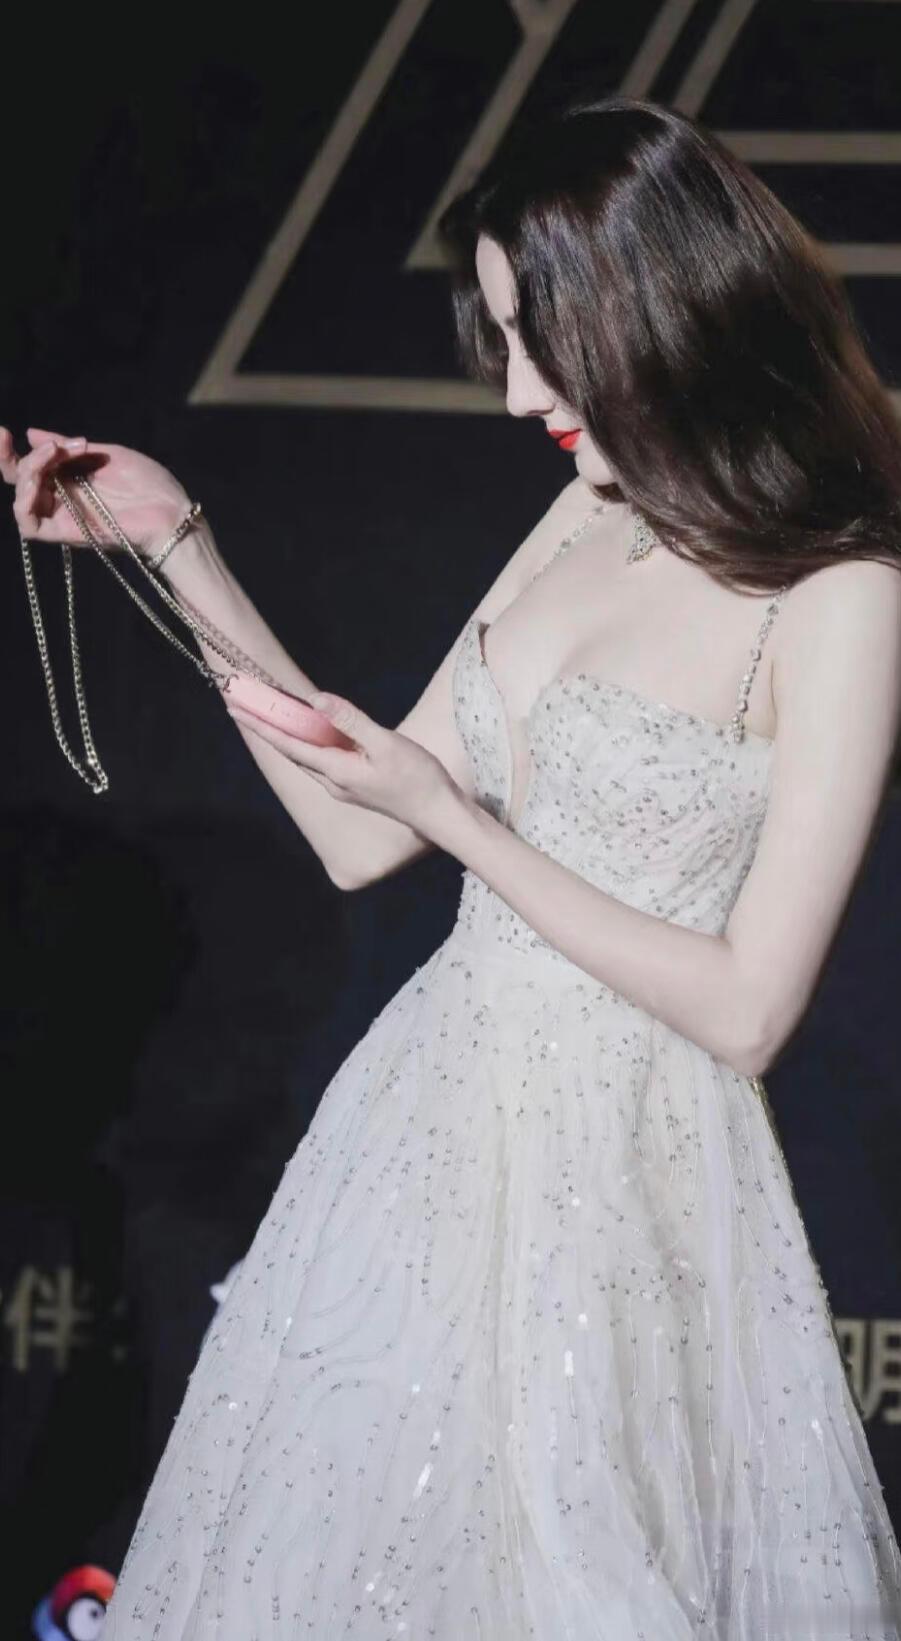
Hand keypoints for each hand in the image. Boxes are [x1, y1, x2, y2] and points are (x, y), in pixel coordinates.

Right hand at [0, 425, 192, 555]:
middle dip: (12, 457)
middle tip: (23, 439)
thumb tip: (32, 434)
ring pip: (22, 498)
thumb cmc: (149, 485)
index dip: (10, 452)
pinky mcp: (66, 534)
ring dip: (28, 470)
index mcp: (69, 480)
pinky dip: (26, 499)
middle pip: (19, 481)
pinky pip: (30, 525)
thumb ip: (67, 447)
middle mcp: (61, 499)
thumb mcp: (104, 454)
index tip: (5, 431)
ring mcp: (62, 517)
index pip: (29, 468)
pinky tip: (41, 479)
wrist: (172, 512)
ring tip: (54, 453)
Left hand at [225, 688, 461, 838]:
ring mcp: (343, 786)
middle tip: (241, 703)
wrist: (438, 813)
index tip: (235, 706)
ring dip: (285, 733)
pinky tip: (310, 730)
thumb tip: (315, 700)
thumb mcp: (385, 743)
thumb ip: (349, 721)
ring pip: (305, 755)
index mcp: (335, 771)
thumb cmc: (417, 779)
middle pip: (290, 749)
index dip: (260, 723)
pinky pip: (322, 759)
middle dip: (265, 726)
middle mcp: (332, 782)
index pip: (287, 743)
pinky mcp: (355, 785)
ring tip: (268, 712)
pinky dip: (308, 741)